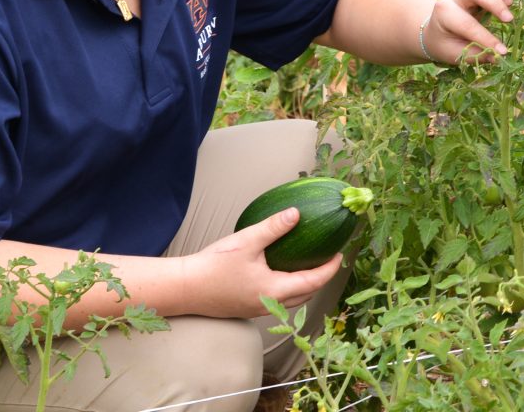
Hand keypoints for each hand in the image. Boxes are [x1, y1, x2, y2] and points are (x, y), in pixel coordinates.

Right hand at [179, 209, 341, 318]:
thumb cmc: (213, 266)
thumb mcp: (246, 241)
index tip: (340, 254)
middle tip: (328, 259)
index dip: (329, 268)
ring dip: (304, 285)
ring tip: (309, 264)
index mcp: (274, 290)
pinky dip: (287, 287)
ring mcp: (257, 309)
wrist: (184, 289)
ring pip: (291, 300)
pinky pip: (276, 300)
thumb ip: (273, 228)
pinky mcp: (246, 308)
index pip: (313, 282)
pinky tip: (281, 271)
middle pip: (305, 295)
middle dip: (320, 279)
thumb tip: (297, 213)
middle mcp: (269, 305)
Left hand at [422, 0, 513, 64]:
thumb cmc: (446, 42)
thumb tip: (496, 58)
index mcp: (445, 14)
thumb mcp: (454, 53)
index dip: (487, 39)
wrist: (437, 28)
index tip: (503, 51)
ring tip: (510, 3)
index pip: (468, 24)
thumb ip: (474, 55)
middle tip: (509, 20)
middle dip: (495, 4)